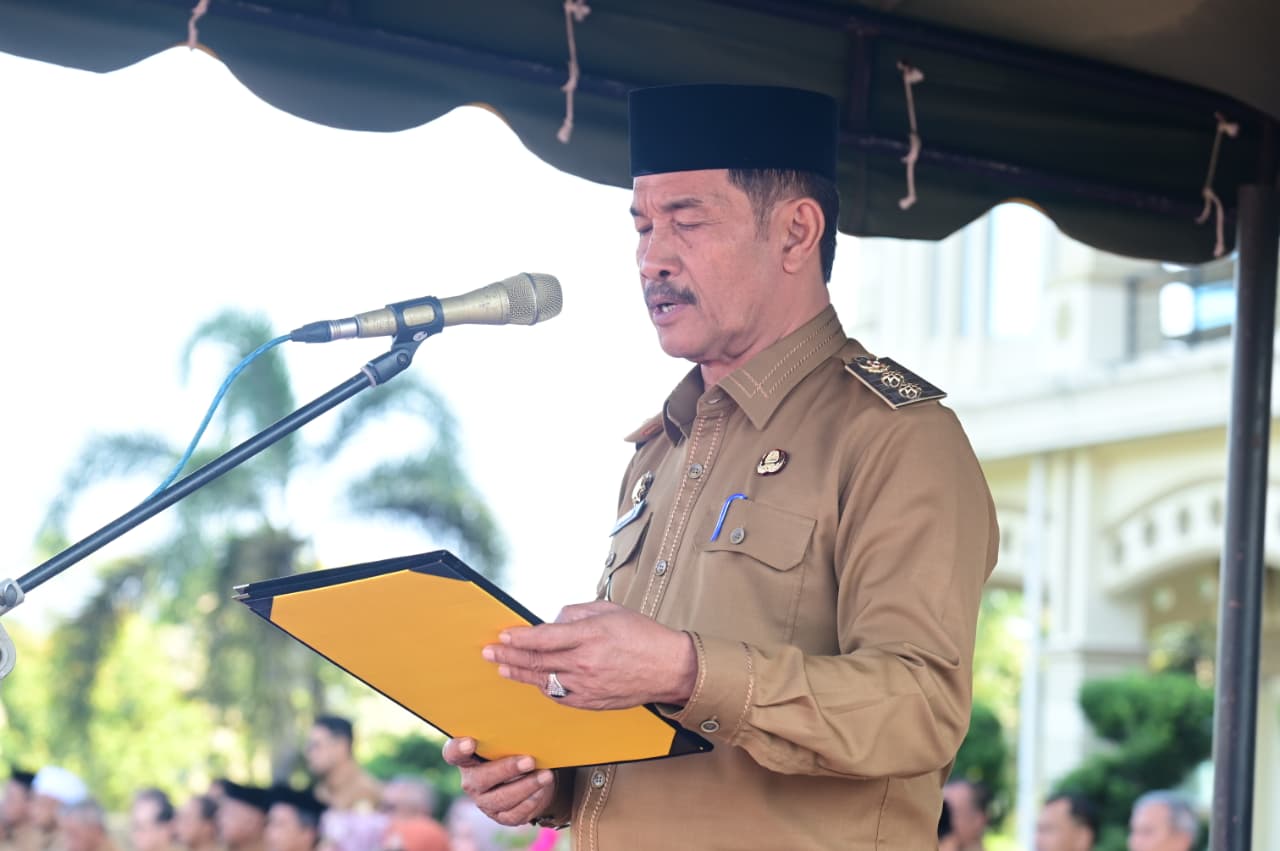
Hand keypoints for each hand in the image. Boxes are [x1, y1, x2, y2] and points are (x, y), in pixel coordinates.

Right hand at [442, 737, 555, 826]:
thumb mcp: (509, 741)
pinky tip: (541, 791)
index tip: (471, 742)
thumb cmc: (515, 751)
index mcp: (468, 758)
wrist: (529, 777)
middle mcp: (471, 781)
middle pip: (480, 779)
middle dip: (507, 769)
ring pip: (500, 798)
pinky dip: (529, 802)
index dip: (458, 749)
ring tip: (545, 776)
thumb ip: (509, 736)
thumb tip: (526, 728)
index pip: (453, 753)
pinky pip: (513, 814)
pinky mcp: (500, 816)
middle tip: (530, 761)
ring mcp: (484, 802)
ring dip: (526, 786)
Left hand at [482, 600, 696, 709]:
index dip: (519, 637)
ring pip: (544, 681)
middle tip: (489, 653)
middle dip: (508, 656)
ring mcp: (587, 686)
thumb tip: (551, 621)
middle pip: (537, 661)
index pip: (543, 637)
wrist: (669, 668)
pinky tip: (533, 682)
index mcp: (589, 636)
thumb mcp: (610, 610)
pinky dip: (543, 688)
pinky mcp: (591, 702)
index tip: (502, 635)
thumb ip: (576, 613)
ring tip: (501, 668)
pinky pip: (559, 696)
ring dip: (519, 674)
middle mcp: (584, 662)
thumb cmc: (642, 635)